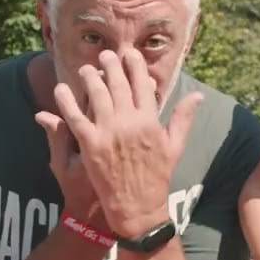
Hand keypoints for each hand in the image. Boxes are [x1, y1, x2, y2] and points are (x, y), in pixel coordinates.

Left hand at [39, 48, 200, 238]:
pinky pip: (75, 117)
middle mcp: (129, 123)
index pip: (142, 84)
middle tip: (105, 55)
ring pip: (96, 95)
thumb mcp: (174, 146)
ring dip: (90, 78)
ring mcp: (109, 133)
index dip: (135, 65)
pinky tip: (61, 90)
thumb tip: (198, 95)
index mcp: (150, 121)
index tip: (129, 54)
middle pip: (118, 84)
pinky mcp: (90, 145)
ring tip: (86, 70)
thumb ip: (183, 118)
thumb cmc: (157, 176)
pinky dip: (66, 102)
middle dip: (111, 65)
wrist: (137, 206)